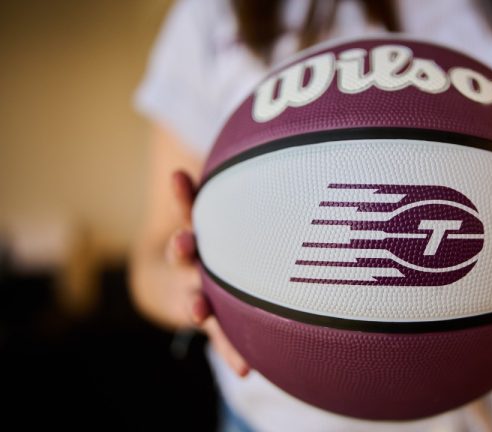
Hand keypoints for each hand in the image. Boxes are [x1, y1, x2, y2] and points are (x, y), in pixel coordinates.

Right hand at [168, 170, 249, 376]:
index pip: (189, 207)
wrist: (187, 288)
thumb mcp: (229, 218)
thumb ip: (241, 194)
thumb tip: (299, 131)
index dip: (185, 194)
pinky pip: (220, 335)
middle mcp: (200, 262)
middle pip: (187, 253)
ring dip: (196, 303)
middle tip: (182, 243)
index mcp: (204, 234)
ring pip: (197, 295)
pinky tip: (246, 369)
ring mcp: (206, 291)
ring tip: (196, 309)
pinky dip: (232, 352)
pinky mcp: (216, 321)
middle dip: (183, 248)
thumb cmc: (235, 247)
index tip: (179, 176)